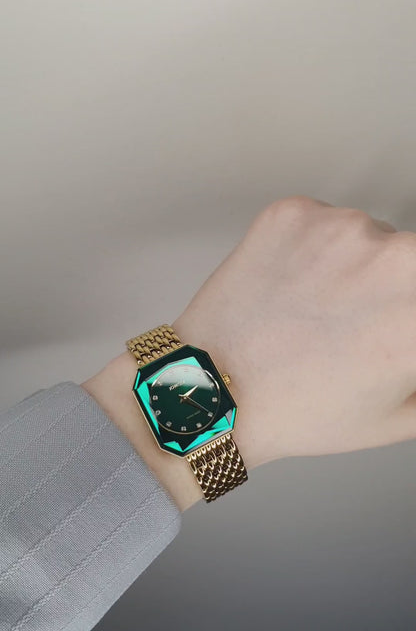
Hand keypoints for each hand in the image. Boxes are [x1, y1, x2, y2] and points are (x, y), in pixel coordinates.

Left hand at [171, 196, 415, 469]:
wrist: (215, 393)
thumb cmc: (298, 411)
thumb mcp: (399, 417)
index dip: (408, 315)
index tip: (395, 325)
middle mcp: (393, 258)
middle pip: (412, 259)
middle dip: (396, 288)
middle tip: (358, 324)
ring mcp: (340, 228)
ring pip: (368, 238)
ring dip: (354, 266)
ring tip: (314, 310)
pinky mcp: (295, 213)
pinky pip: (321, 225)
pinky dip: (311, 251)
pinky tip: (289, 289)